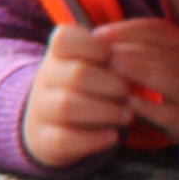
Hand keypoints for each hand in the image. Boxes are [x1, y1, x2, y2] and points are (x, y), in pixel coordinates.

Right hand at [22, 19, 138, 167]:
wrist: (54, 123)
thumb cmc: (88, 87)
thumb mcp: (95, 64)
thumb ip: (112, 57)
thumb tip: (137, 59)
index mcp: (58, 55)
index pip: (65, 39)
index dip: (93, 46)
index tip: (112, 55)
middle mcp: (45, 80)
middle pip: (77, 74)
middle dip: (111, 83)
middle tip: (129, 91)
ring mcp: (42, 110)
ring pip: (67, 106)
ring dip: (105, 111)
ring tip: (127, 115)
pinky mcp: (45, 140)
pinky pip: (64, 139)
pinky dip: (93, 139)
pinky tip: (112, 137)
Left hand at [97, 16, 178, 140]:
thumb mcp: (174, 55)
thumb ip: (144, 46)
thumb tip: (98, 39)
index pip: (157, 29)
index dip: (125, 30)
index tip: (96, 35)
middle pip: (161, 52)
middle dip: (127, 51)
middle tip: (99, 55)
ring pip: (168, 78)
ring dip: (138, 71)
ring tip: (113, 69)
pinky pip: (170, 113)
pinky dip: (149, 107)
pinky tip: (129, 103)